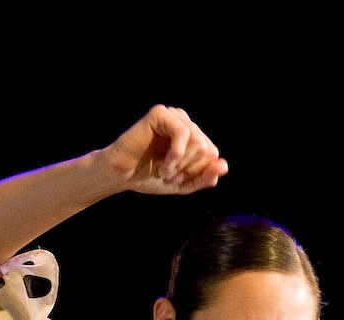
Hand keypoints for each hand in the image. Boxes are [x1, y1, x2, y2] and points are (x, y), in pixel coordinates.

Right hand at [96, 105, 228, 194]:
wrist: (120, 176)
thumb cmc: (147, 177)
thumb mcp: (182, 183)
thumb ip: (204, 177)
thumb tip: (223, 166)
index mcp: (192, 135)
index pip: (212, 154)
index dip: (196, 173)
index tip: (176, 179)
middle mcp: (184, 122)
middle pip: (207, 149)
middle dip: (189, 169)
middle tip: (169, 176)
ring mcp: (173, 116)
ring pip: (198, 142)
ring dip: (182, 164)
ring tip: (165, 172)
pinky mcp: (160, 113)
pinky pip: (183, 133)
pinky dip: (176, 155)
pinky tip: (165, 165)